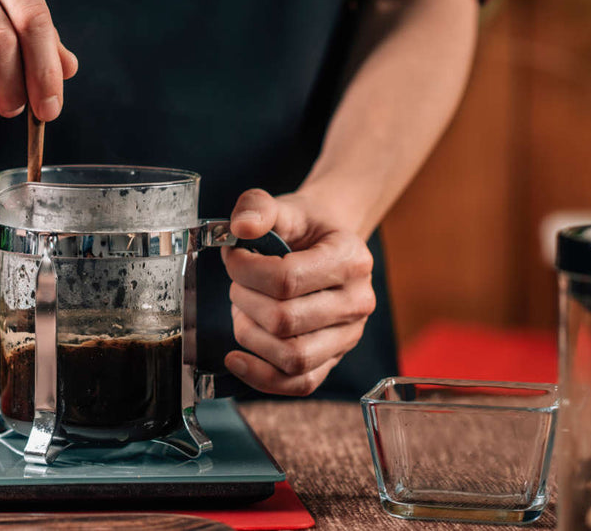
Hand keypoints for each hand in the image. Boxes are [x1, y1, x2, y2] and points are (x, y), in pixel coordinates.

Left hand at [220, 189, 375, 395]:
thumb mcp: (284, 206)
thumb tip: (241, 228)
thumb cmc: (304, 228)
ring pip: (292, 357)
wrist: (325, 244)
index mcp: (351, 259)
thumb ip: (257, 206)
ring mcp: (348, 336)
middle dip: (245, 301)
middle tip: (238, 285)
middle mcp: (358, 302)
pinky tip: (236, 358)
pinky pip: (299, 384)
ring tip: (243, 311)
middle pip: (286, 321)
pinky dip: (261, 377)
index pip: (287, 278)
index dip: (245, 270)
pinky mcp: (332, 360)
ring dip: (250, 335)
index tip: (233, 257)